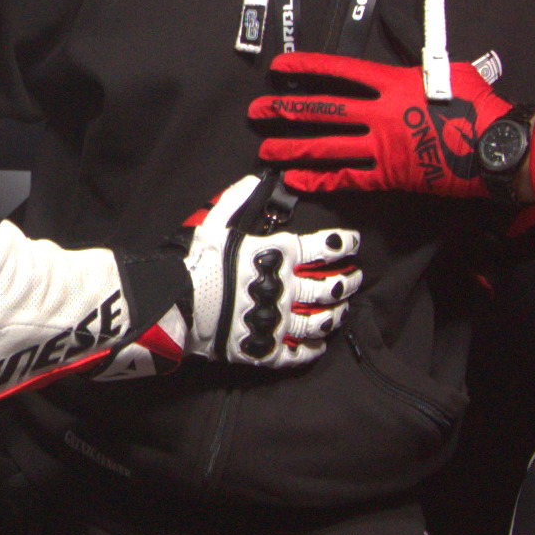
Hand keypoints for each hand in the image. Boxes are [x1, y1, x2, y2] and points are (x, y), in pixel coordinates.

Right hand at [154, 172, 360, 367]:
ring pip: (322, 322)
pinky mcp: (267, 349)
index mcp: (280, 255)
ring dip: (336, 316)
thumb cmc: (200, 260)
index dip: (345, 243)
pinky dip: (312, 350)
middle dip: (349, 282)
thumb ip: (239, 199)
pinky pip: (298, 354)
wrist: (179, 305)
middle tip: (356, 278)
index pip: (325, 247)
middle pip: (332, 287)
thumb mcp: (217, 221)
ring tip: (341, 310)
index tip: (354, 243)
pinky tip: (318, 345)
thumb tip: (256, 179)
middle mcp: (287, 289)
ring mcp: (279, 322)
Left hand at [251, 53, 522, 197]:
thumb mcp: (450, 72)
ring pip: (327, 147)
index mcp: (393, 83)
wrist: (492, 148)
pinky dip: (320, 180)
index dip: (306, 68)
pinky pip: (347, 178)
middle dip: (286, 111)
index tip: (281, 68)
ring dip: (292, 149)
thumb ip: (421, 67)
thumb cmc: (478, 107)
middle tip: (258, 112)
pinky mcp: (389, 175)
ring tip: (266, 150)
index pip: (339, 72)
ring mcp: (382, 146)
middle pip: (323, 110)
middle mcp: (380, 114)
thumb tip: (411, 60)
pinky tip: (297, 181)